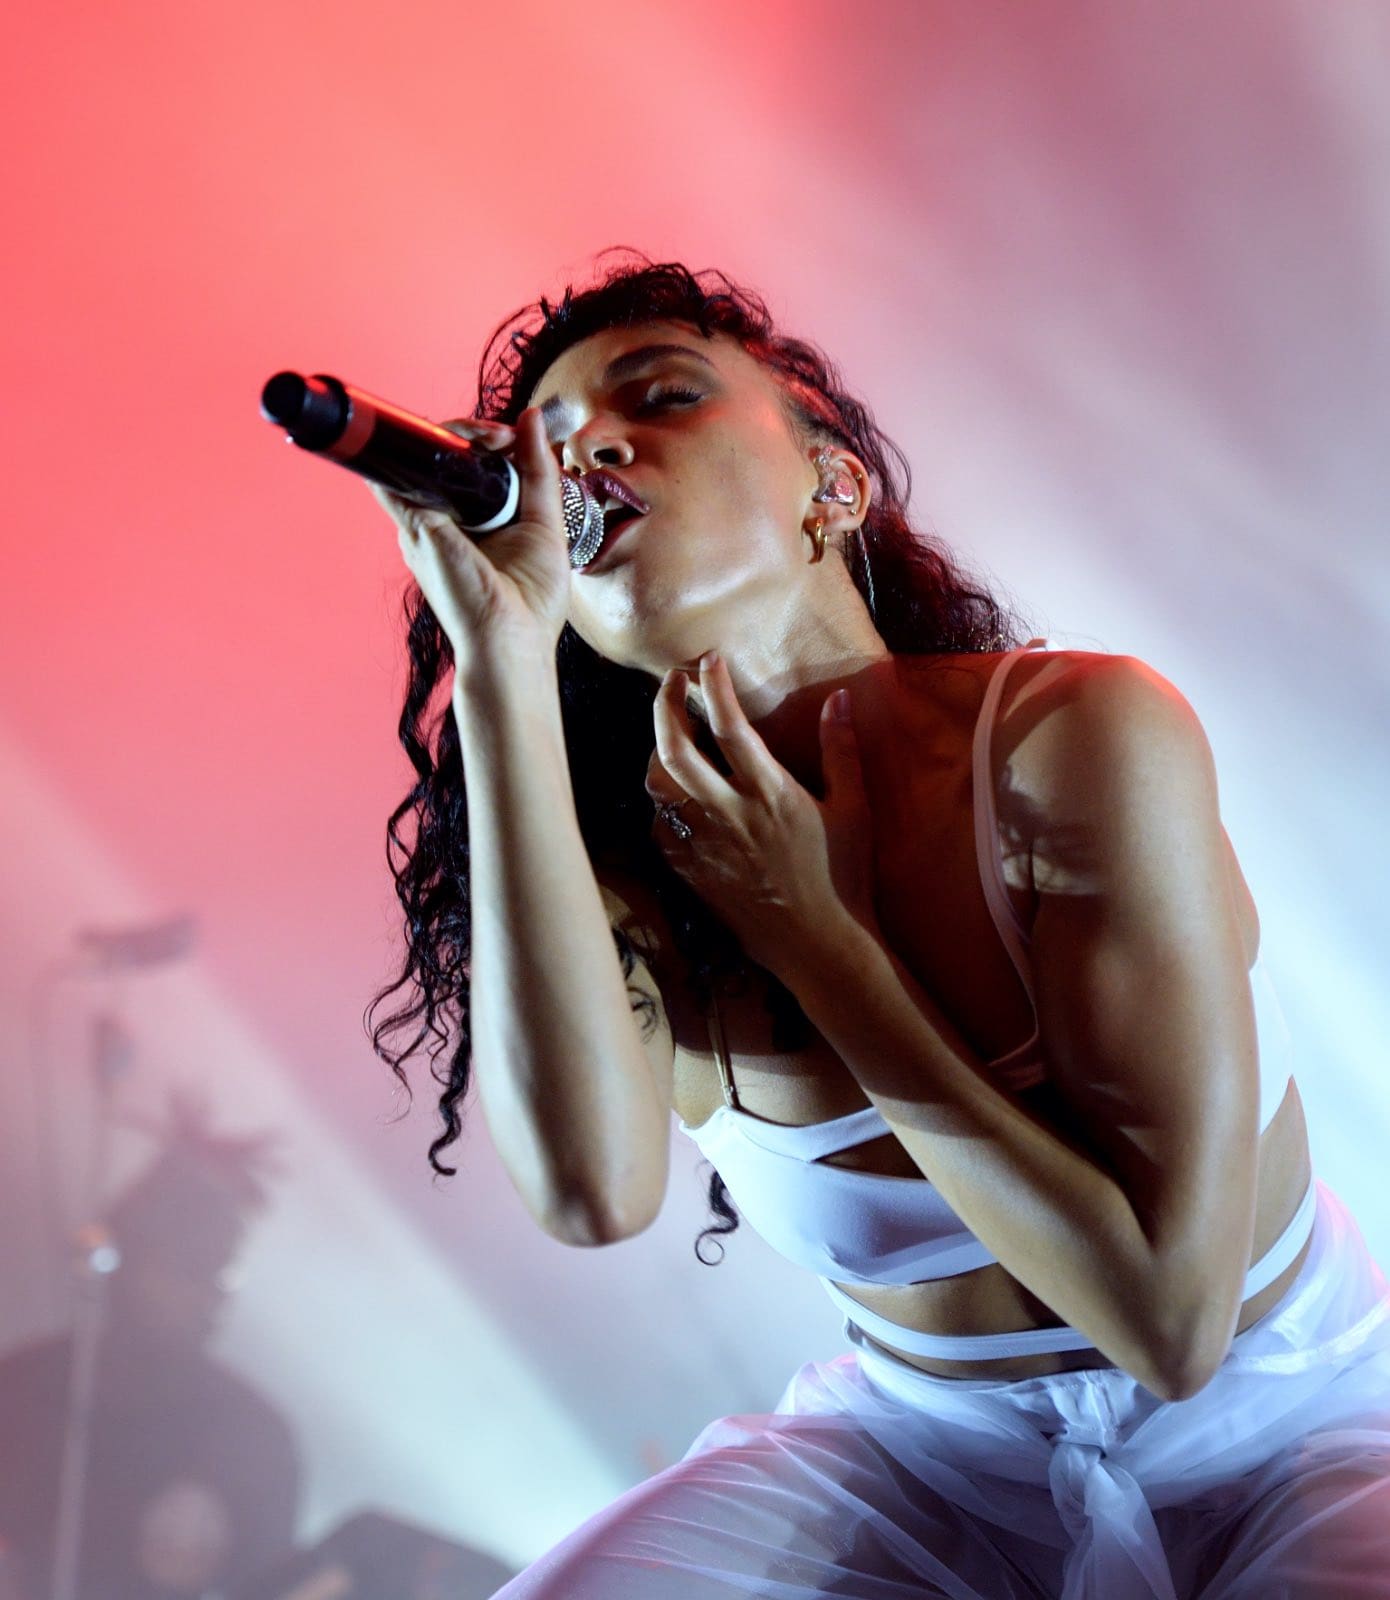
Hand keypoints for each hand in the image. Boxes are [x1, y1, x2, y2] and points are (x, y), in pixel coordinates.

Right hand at [372, 407, 571, 673]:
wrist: (510, 642)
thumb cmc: (530, 602)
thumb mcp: (544, 524)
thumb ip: (538, 472)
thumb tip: (531, 418)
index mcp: (477, 524)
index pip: (476, 467)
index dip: (492, 442)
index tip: (514, 437)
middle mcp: (447, 523)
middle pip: (450, 460)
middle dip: (473, 433)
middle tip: (498, 434)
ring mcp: (427, 525)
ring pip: (428, 461)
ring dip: (453, 435)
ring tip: (481, 432)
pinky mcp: (417, 529)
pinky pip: (400, 478)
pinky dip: (414, 448)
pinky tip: (431, 433)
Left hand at [646, 652, 878, 978]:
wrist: (819, 945)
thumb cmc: (844, 876)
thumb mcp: (855, 809)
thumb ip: (841, 751)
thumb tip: (838, 699)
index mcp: (771, 794)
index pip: (731, 725)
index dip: (714, 685)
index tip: (708, 659)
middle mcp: (730, 815)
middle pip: (674, 749)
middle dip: (665, 705)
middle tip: (671, 681)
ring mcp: (705, 845)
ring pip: (657, 786)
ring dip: (658, 752)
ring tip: (673, 737)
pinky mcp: (691, 871)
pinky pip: (660, 826)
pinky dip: (662, 801)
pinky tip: (679, 793)